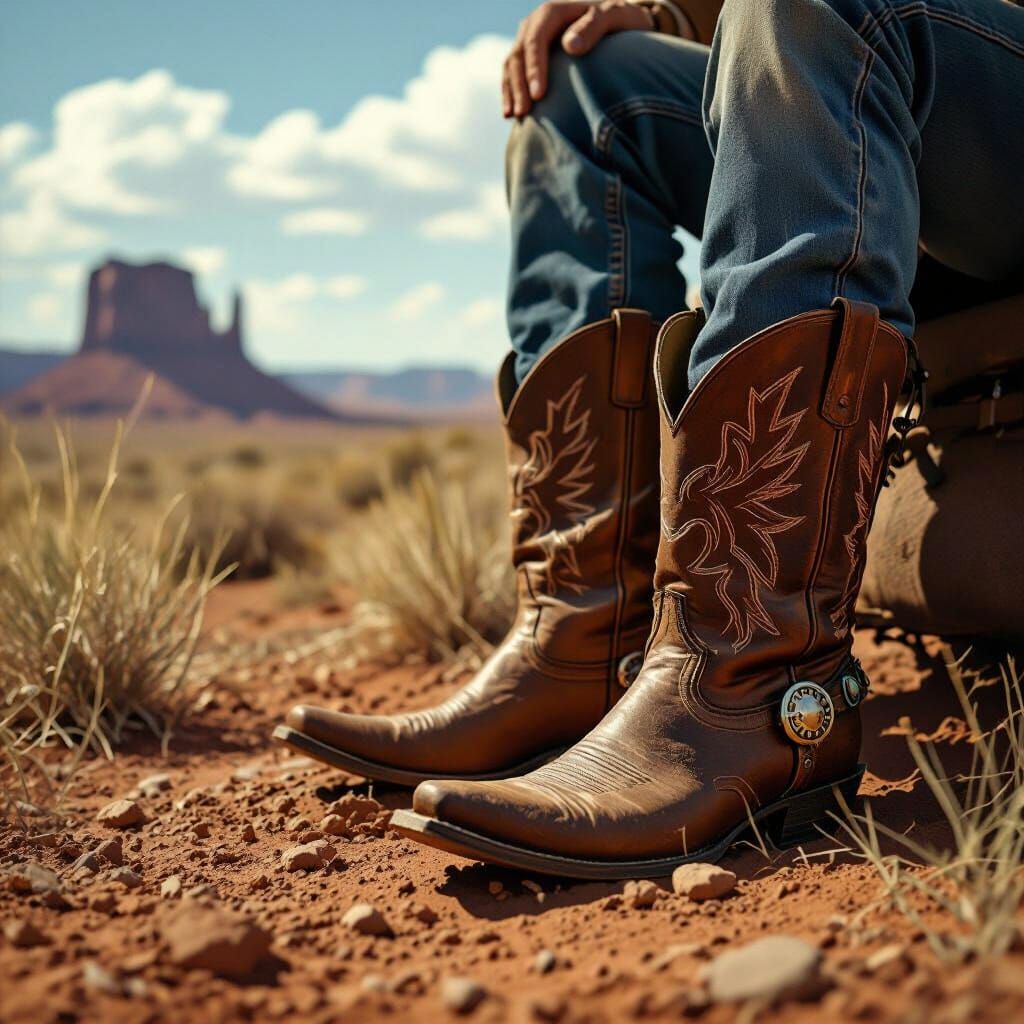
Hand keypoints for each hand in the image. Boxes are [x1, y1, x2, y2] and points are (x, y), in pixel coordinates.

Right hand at [503, 1, 657, 118]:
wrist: (618, 22)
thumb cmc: (620, 20)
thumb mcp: (616, 16)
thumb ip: (595, 26)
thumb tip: (570, 46)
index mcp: (553, 12)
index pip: (536, 40)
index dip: (534, 68)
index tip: (540, 95)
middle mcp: (536, 23)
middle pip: (519, 54)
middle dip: (519, 85)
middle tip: (524, 113)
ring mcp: (530, 39)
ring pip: (512, 65)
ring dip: (511, 91)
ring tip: (515, 116)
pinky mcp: (530, 56)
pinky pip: (513, 73)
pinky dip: (510, 92)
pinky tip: (511, 114)